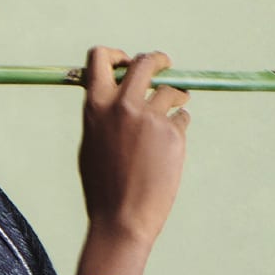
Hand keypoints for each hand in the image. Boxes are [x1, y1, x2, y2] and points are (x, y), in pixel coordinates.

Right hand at [77, 47, 189, 250]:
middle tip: (166, 66)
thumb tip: (119, 94)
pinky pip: (181, 118)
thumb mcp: (93, 144)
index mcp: (96, 106)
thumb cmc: (104, 188)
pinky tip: (170, 148)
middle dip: (158, 61)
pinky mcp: (172, 133)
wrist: (122, 219)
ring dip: (176, 97)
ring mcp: (150, 118)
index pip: (100, 57)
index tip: (129, 61)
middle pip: (144, 63)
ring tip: (177, 107)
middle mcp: (123, 105)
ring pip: (170, 92)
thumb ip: (104, 116)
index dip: (117, 55)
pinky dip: (179, 126)